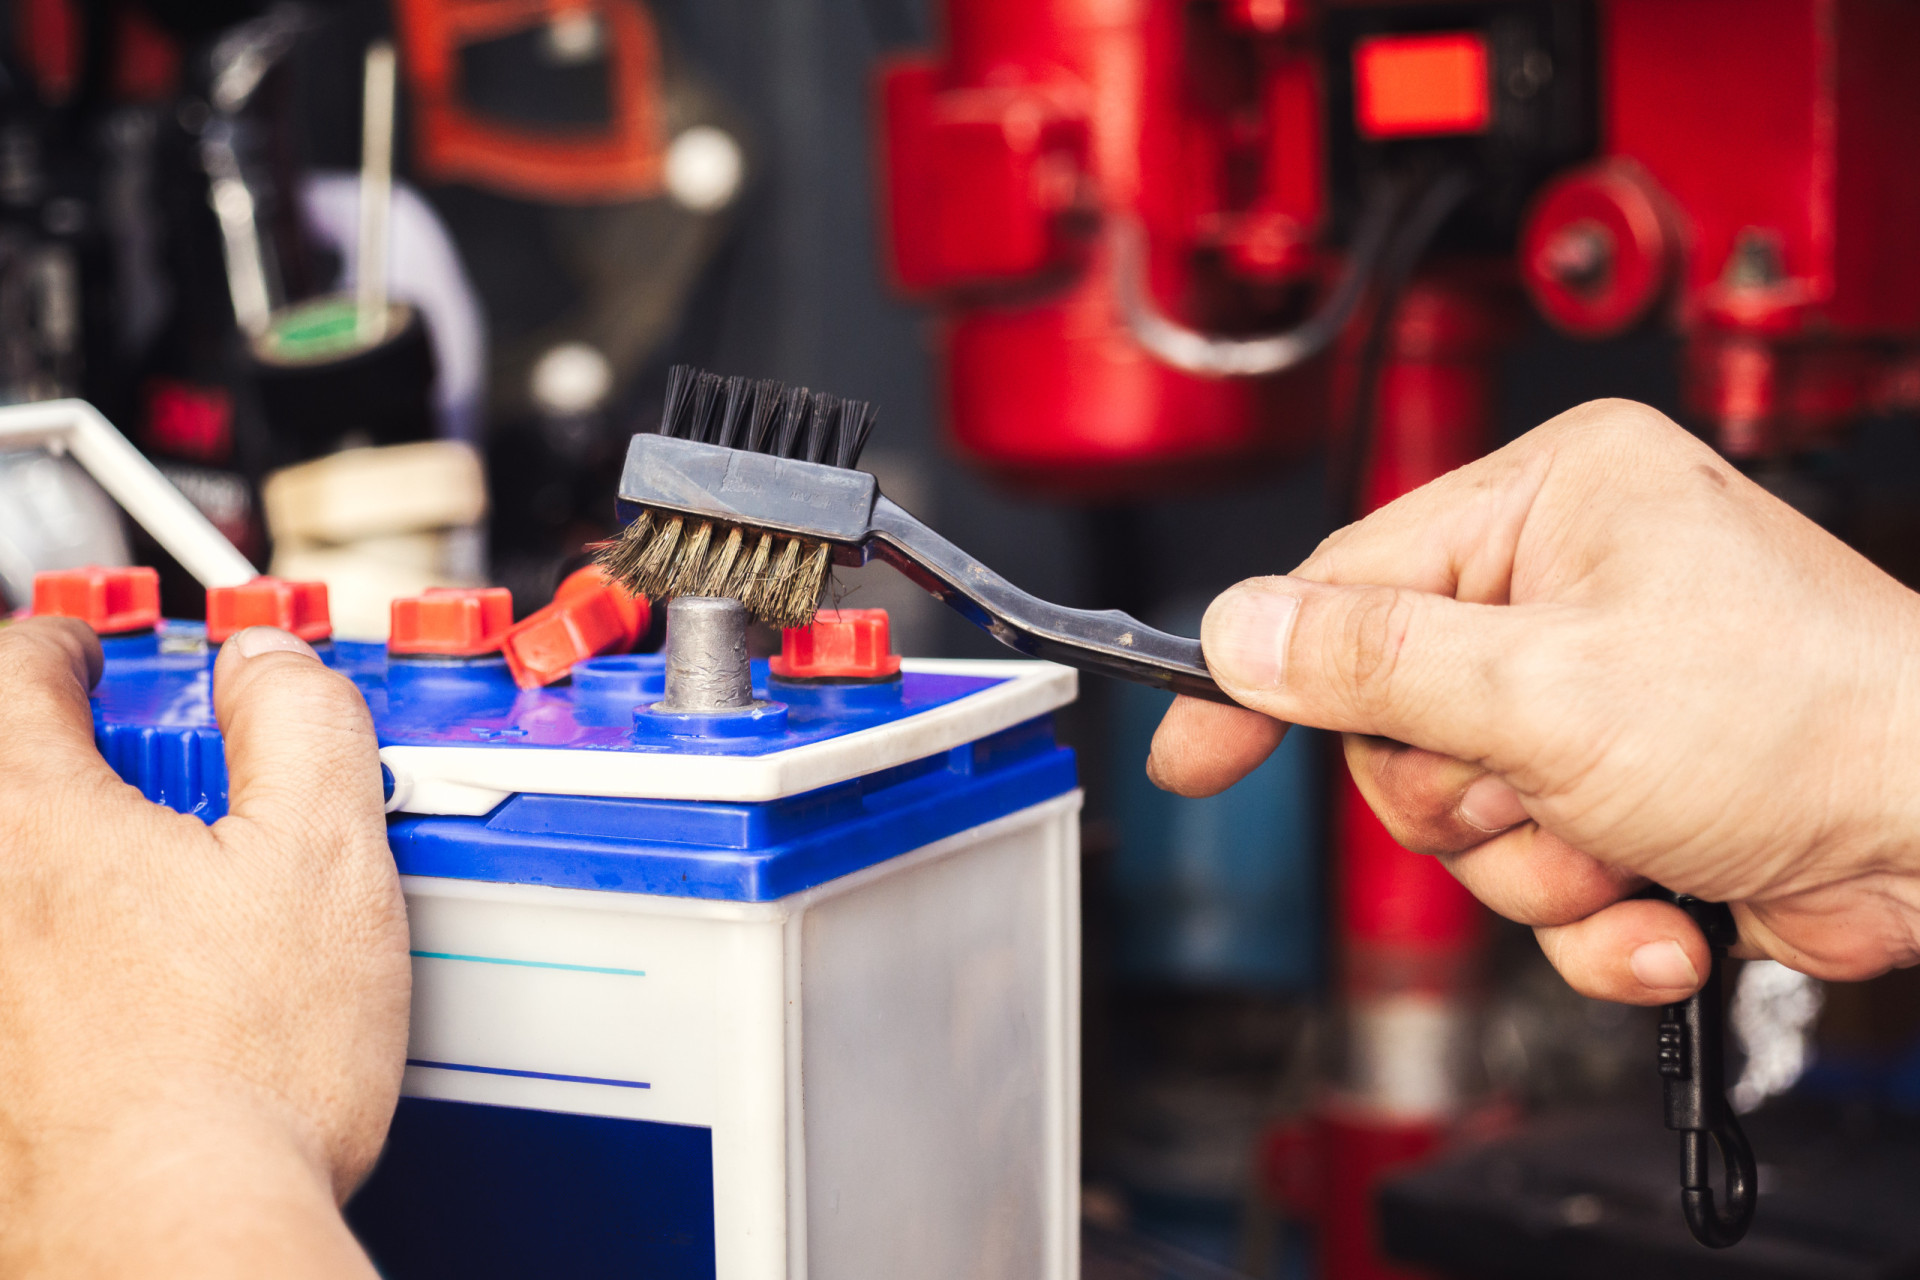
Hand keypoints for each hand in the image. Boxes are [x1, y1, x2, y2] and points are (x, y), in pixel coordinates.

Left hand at [0, 619, 408, 1277]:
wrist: (171, 1239)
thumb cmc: (240, 1072)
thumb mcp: (326, 856)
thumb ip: (303, 724)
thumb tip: (272, 666)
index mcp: (31, 821)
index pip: (15, 673)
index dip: (65, 647)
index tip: (89, 654)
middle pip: (2, 785)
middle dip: (67, 766)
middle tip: (151, 787)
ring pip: (14, 889)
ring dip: (63, 869)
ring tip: (164, 904)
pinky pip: (14, 981)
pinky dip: (53, 964)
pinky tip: (134, 1005)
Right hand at [1149, 400, 1919, 1004]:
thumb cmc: (1807, 719)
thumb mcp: (1546, 687)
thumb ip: (1370, 663)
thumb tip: (1239, 631)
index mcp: (1552, 499)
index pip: (1347, 582)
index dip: (1266, 676)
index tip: (1195, 750)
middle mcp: (1571, 581)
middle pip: (1396, 716)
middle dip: (1458, 796)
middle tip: (1528, 795)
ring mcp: (1601, 687)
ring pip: (1461, 811)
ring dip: (1532, 866)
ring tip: (1622, 853)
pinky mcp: (1630, 783)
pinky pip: (1537, 869)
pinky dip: (1592, 915)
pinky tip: (1664, 911)